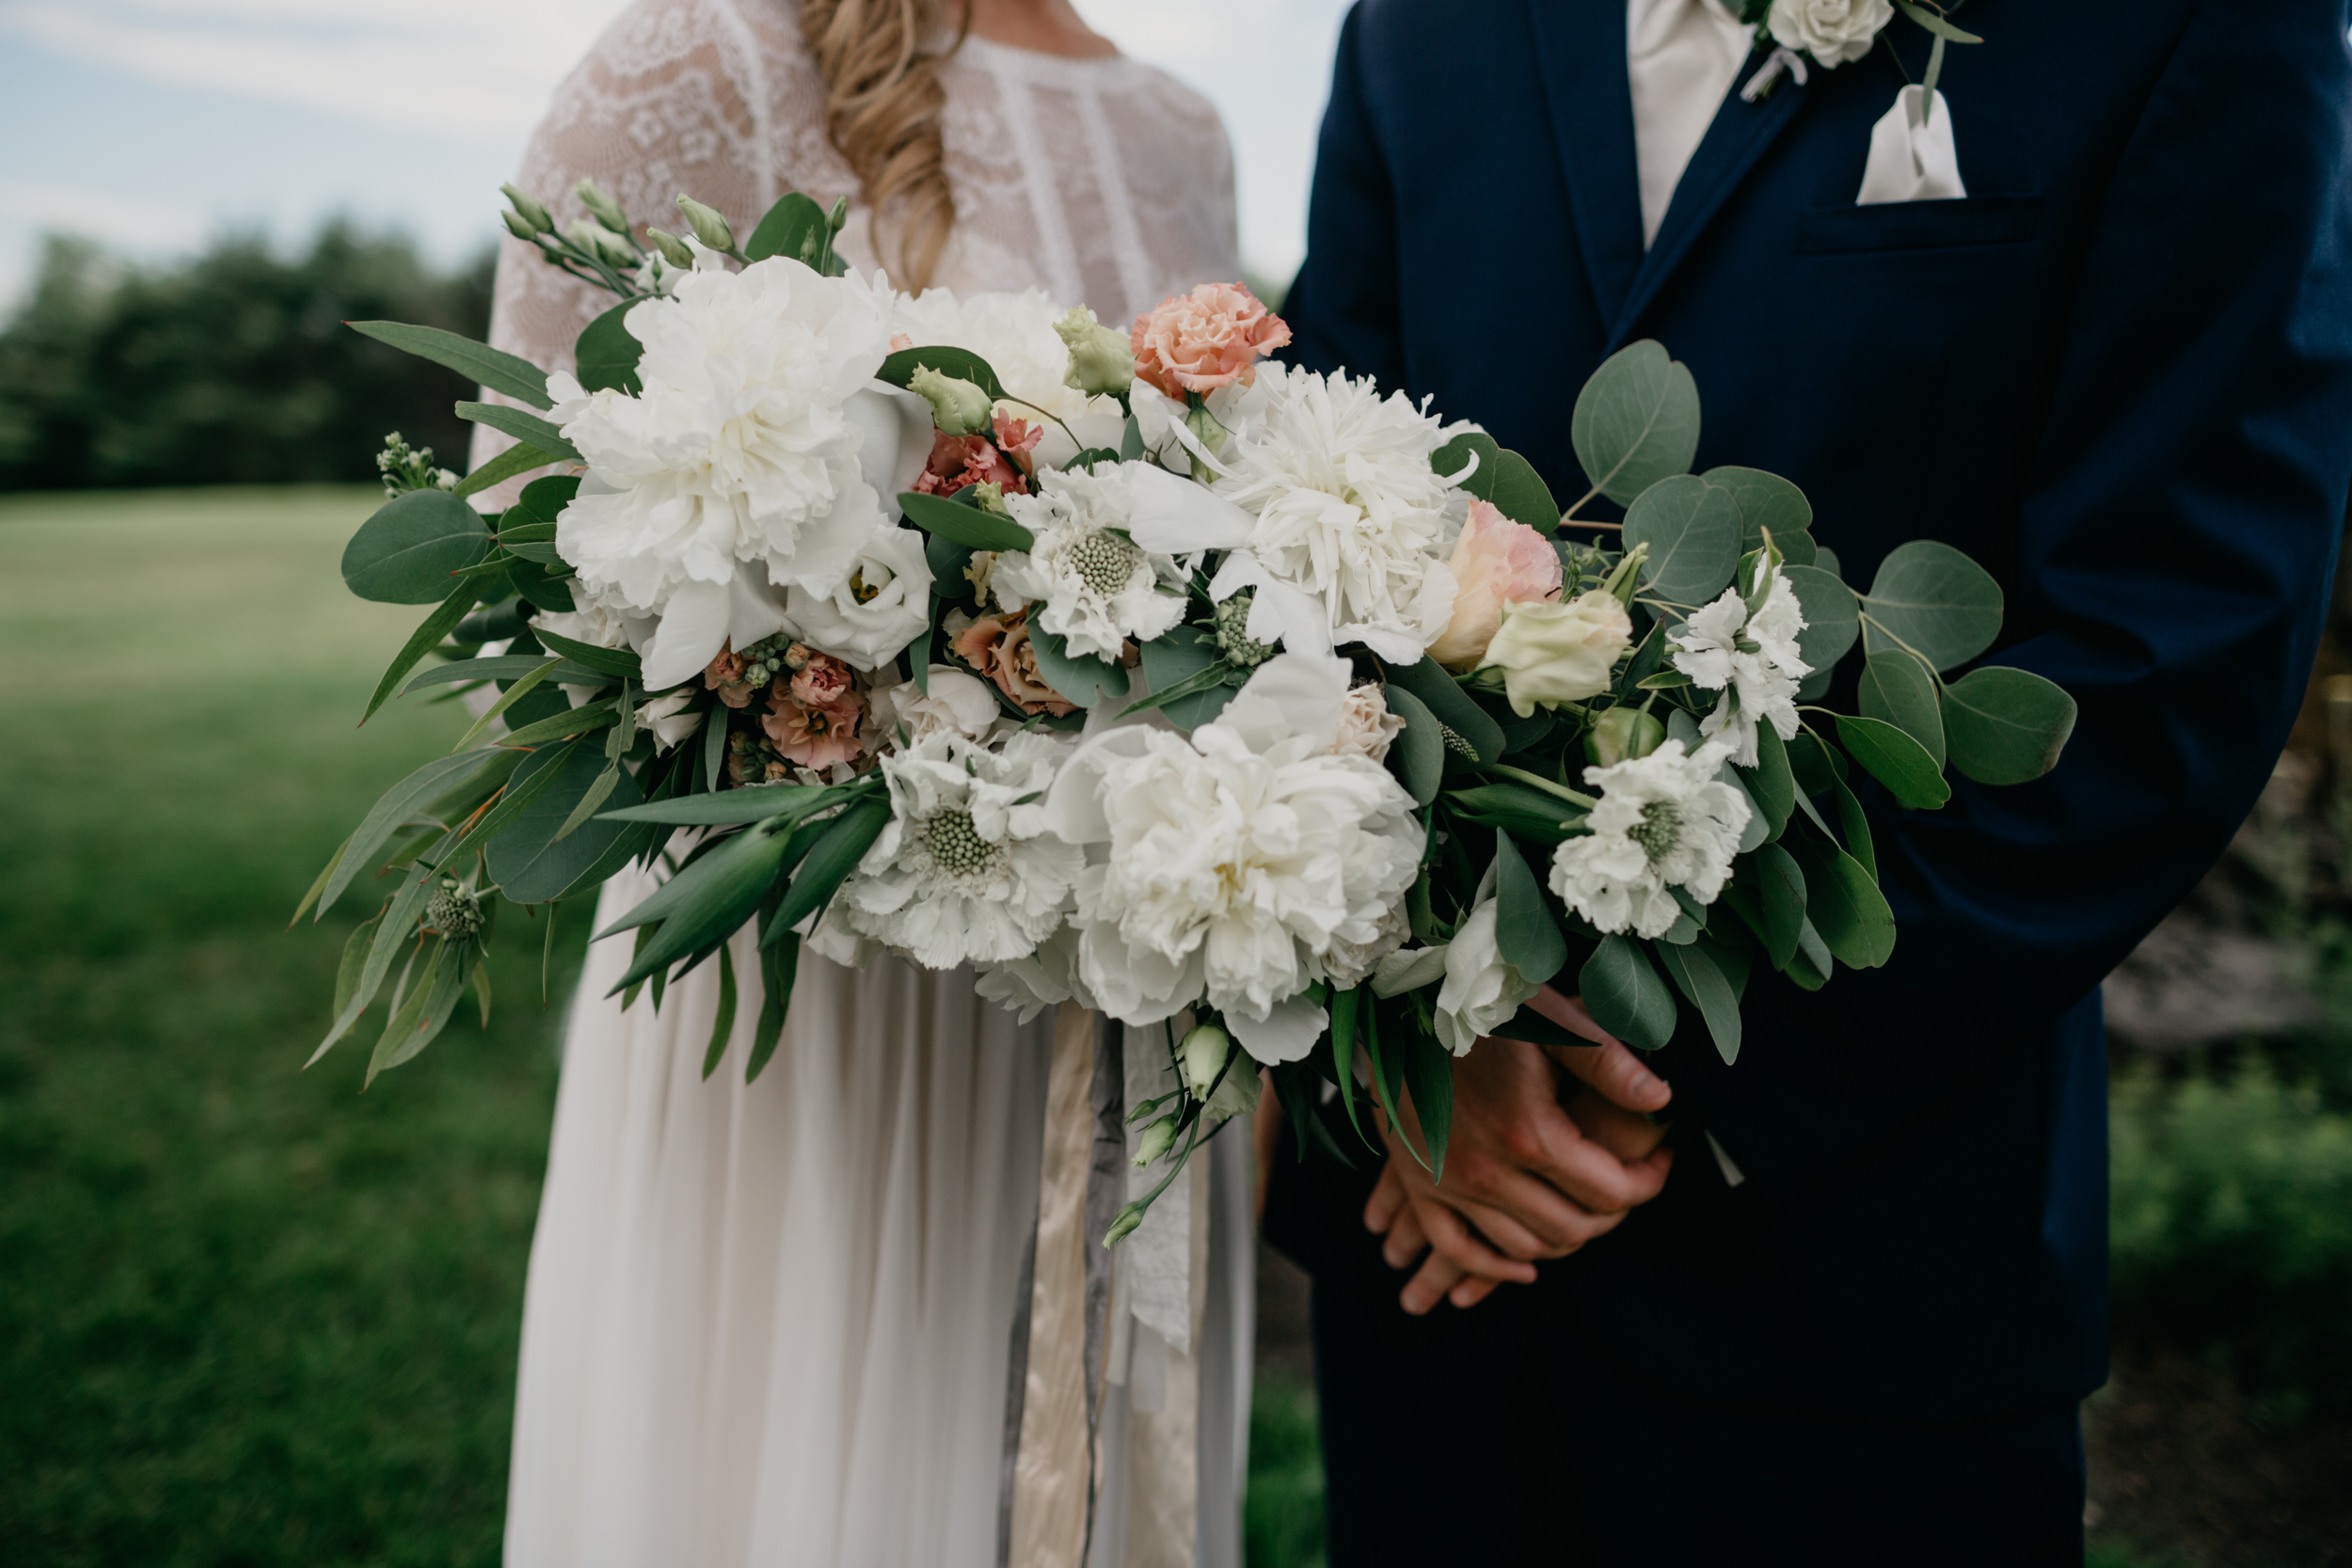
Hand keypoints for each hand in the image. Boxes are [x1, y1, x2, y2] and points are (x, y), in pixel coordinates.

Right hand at [1364, 987, 1674, 1313]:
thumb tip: (1663, 1100)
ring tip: (1584, 1210)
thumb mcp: (1552, 1021)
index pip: (1612, 1191)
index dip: (1649, 1182)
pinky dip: (1494, 1268)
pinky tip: (1523, 1265)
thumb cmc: (1484, 1006)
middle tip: (1627, 1184)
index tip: (1662, 1158)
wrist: (1401, 1004)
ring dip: (1563, 1239)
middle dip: (1612, 1214)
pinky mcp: (1420, 1184)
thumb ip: (1608, 1064)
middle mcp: (1489, 1171)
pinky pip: (1459, 1249)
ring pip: (1524, 1248)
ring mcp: (1449, 1182)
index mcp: (1531, 1133)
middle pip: (1572, 1228)